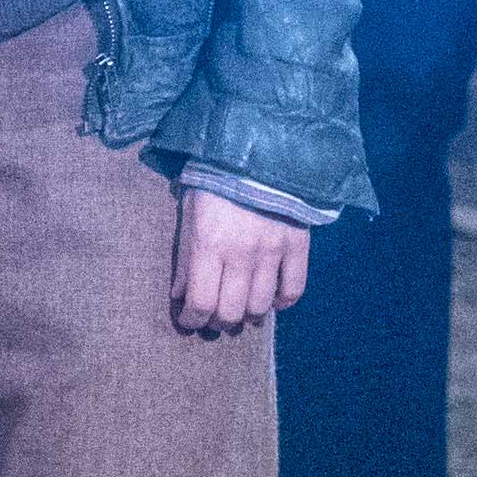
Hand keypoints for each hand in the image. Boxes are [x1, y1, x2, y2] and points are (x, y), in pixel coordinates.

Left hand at [170, 187, 309, 337]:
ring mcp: (272, 252)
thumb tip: (179, 296)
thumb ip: (184, 257)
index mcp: (208, 245)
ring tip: (242, 312)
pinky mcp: (297, 246)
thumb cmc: (214, 182)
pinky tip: (272, 301)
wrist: (259, 152)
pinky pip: (293, 289)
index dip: (192, 320)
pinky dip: (282, 302)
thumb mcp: (189, 214)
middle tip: (214, 319)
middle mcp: (241, 255)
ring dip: (248, 316)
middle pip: (231, 312)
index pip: (201, 302)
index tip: (189, 321)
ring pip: (260, 306)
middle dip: (218, 323)